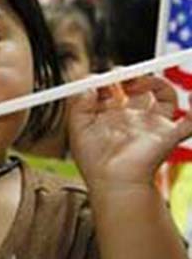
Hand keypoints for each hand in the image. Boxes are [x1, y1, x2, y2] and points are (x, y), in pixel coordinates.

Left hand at [67, 76, 191, 187]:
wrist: (115, 183)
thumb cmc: (95, 162)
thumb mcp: (78, 129)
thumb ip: (79, 104)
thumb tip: (88, 85)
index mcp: (112, 117)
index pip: (114, 89)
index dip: (108, 80)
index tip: (100, 78)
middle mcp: (134, 118)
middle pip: (139, 87)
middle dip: (130, 75)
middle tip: (119, 75)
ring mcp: (153, 125)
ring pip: (165, 95)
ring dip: (155, 81)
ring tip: (138, 83)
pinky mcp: (169, 134)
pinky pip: (190, 122)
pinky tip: (191, 101)